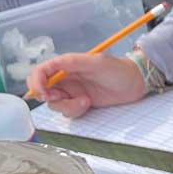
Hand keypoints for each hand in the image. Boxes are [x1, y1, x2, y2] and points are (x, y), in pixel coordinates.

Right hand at [26, 53, 146, 116]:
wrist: (136, 84)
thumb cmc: (118, 69)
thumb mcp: (96, 62)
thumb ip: (72, 62)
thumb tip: (52, 63)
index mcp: (66, 65)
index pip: (40, 71)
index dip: (36, 82)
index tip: (44, 93)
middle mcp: (65, 78)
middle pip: (42, 90)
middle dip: (48, 97)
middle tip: (61, 98)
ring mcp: (72, 91)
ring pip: (55, 103)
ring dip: (67, 106)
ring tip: (86, 101)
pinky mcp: (79, 103)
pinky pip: (67, 111)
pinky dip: (75, 110)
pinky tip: (88, 104)